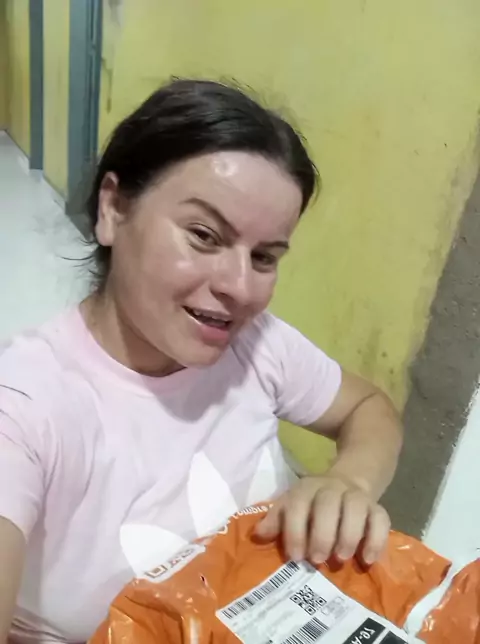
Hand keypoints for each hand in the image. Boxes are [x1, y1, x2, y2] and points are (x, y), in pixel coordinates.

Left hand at [254, 475, 390, 564]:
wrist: (346, 483)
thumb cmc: (311, 505)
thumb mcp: (291, 508)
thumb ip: (276, 521)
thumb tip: (258, 535)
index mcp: (306, 488)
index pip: (298, 503)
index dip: (295, 530)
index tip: (295, 556)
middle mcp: (331, 488)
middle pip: (327, 504)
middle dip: (322, 534)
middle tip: (317, 559)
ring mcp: (356, 496)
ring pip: (356, 508)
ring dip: (348, 535)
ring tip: (341, 558)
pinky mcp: (376, 507)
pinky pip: (381, 518)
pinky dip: (376, 539)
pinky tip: (367, 559)